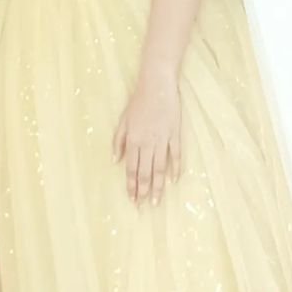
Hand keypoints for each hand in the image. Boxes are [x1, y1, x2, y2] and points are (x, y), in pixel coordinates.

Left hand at [113, 71, 180, 205]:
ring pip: (160, 167)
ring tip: (157, 201)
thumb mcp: (122, 120)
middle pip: (145, 172)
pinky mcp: (175, 133)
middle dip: (143, 191)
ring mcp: (162, 139)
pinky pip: (176, 154)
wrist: (157, 84)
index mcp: (133, 141)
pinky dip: (175, 167)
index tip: (132, 200)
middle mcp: (147, 143)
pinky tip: (174, 179)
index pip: (131, 169)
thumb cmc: (138, 101)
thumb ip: (118, 141)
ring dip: (158, 185)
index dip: (131, 186)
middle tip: (144, 206)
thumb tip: (115, 161)